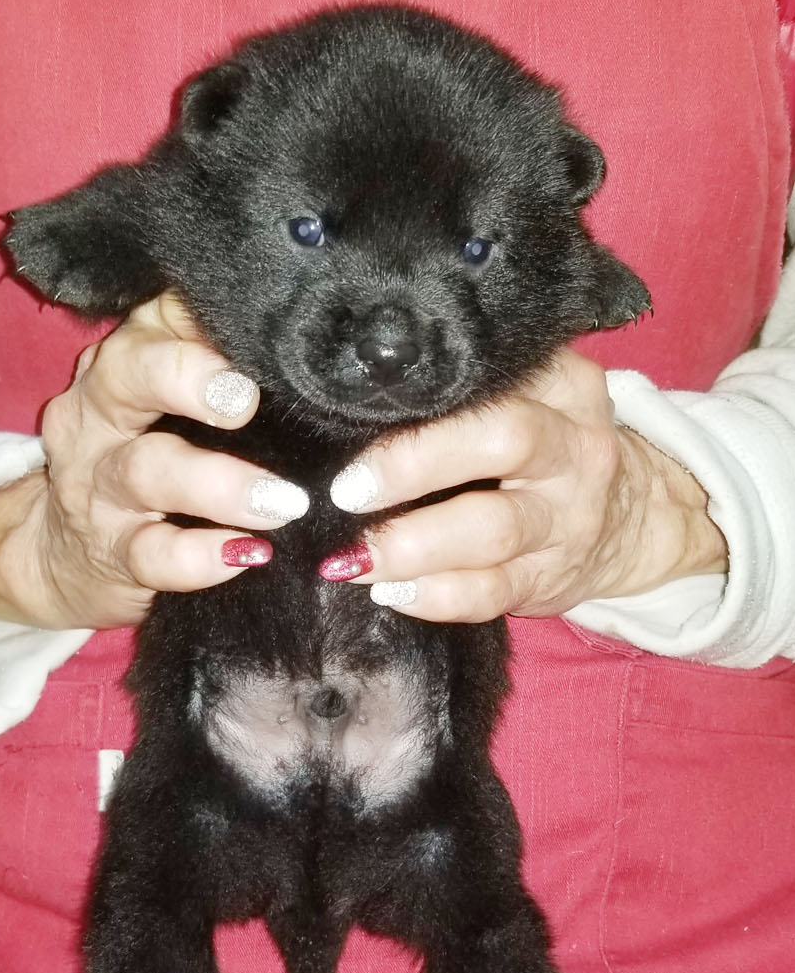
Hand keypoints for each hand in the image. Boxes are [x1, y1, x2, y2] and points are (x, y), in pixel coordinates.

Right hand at [0, 294, 309, 628]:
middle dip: (188, 378)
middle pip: (131, 373)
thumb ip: (216, 366)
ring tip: (280, 502)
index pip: (161, 316)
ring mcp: (101, 486)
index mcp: (124, 360)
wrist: (59, 556)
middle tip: (244, 400)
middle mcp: (100, 411)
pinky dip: (202, 557)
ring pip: (148, 471)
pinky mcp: (114, 553)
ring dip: (219, 485)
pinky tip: (245, 554)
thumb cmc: (140, 460)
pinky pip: (155, 553)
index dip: (206, 316)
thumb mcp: (163, 402)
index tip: (261, 331)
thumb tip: (306, 350)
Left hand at [322, 348, 727, 621]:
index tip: (354, 412)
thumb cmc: (545, 449)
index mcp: (565, 385)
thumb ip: (472, 390)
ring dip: (413, 546)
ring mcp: (567, 518)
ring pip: (492, 529)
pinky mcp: (550, 578)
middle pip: (502, 442)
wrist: (626, 520)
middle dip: (414, 466)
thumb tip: (356, 404)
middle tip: (347, 491)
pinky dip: (435, 597)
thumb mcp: (534, 397)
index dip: (424, 397)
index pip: (496, 375)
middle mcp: (574, 447)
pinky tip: (391, 593)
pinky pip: (490, 593)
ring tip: (354, 557)